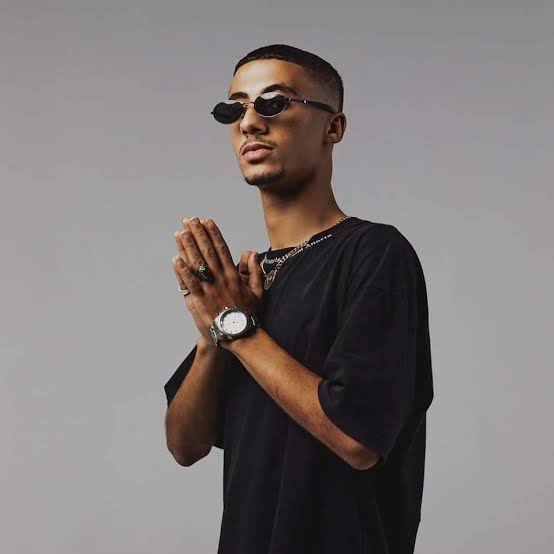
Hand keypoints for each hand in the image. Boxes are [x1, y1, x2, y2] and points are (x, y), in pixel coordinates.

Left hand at [172, 217, 263, 342]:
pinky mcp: (199, 302)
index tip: (206, 221)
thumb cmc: (247, 315)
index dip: (213, 234)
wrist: (240, 335)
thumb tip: (251, 253)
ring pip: (197, 264)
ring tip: (180, 233)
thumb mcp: (257, 291)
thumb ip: (254, 271)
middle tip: (189, 220)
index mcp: (233, 276)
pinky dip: (182, 271)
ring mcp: (209, 290)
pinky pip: (189, 284)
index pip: (222, 249)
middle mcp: (220, 279)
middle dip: (198, 234)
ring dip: (187, 247)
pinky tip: (176, 259)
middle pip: (207, 252)